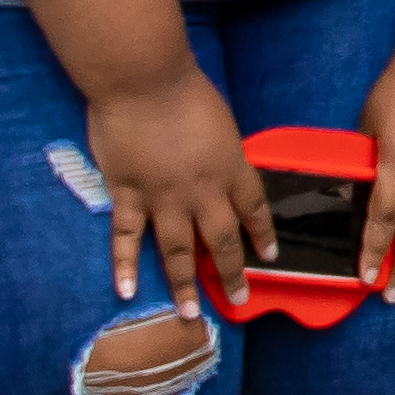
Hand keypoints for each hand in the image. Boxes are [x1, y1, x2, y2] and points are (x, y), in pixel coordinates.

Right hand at [86, 65, 263, 314]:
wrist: (143, 80)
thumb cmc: (184, 89)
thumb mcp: (221, 121)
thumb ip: (222, 151)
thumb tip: (222, 169)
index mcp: (230, 167)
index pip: (253, 209)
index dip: (262, 234)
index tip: (269, 257)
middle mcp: (202, 191)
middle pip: (222, 240)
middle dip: (232, 273)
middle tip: (237, 300)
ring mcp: (163, 197)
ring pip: (177, 250)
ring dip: (184, 284)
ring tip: (188, 314)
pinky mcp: (127, 194)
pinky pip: (126, 237)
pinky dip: (125, 265)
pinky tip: (127, 290)